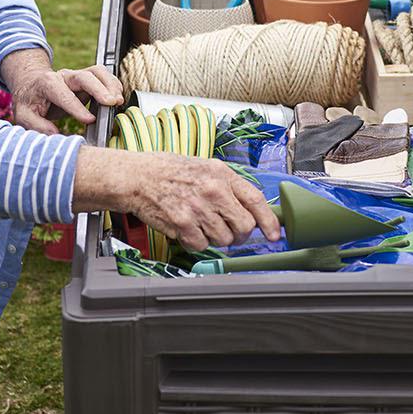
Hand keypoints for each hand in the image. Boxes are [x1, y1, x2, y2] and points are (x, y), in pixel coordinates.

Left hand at [7, 60, 122, 135]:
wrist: (31, 86)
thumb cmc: (29, 101)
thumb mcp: (23, 115)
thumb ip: (37, 125)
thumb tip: (55, 134)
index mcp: (47, 84)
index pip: (63, 94)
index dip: (77, 107)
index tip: (89, 120)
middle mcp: (64, 76)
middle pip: (85, 76)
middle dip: (100, 89)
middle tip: (111, 103)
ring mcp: (76, 75)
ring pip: (97, 71)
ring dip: (110, 84)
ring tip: (118, 100)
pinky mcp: (87, 78)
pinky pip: (102, 75)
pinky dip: (112, 84)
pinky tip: (117, 97)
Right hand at [72, 148, 281, 251]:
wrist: (138, 177)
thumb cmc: (170, 171)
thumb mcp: (205, 168)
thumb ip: (229, 186)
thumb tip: (253, 208)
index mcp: (221, 173)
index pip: (256, 200)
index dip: (269, 221)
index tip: (275, 234)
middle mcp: (212, 190)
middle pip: (244, 226)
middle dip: (240, 233)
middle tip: (230, 230)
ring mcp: (198, 208)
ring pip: (224, 239)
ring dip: (215, 237)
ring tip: (201, 223)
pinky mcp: (182, 224)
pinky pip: (201, 245)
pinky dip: (195, 242)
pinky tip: (186, 228)